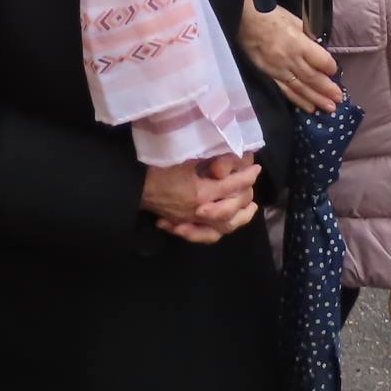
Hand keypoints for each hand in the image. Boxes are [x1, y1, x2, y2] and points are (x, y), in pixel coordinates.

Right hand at [142, 154, 261, 243]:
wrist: (134, 186)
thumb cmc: (157, 168)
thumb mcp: (183, 158)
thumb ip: (207, 158)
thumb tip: (228, 156)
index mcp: (200, 193)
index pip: (232, 187)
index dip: (247, 177)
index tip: (257, 169)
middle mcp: (199, 211)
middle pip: (231, 209)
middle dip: (245, 196)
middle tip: (252, 184)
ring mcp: (191, 221)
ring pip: (222, 227)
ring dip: (239, 219)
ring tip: (250, 209)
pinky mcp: (183, 225)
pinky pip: (205, 235)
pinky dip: (218, 231)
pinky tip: (226, 225)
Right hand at [240, 0, 340, 113]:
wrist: (242, 20)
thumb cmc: (270, 16)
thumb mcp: (294, 20)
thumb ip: (308, 36)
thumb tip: (320, 50)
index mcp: (298, 43)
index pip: (320, 60)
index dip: (330, 67)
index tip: (335, 71)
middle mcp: (290, 59)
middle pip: (312, 78)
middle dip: (327, 89)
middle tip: (339, 99)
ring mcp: (278, 70)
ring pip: (300, 88)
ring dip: (316, 99)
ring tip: (330, 108)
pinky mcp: (269, 76)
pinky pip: (286, 91)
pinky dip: (298, 101)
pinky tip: (309, 108)